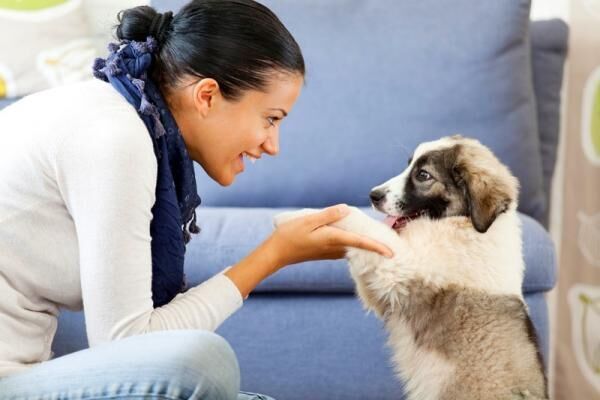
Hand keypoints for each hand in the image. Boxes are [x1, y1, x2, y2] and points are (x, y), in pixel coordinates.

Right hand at [268, 204, 393, 267]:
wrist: (276, 254)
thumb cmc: (289, 236)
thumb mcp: (307, 221)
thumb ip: (328, 215)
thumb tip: (346, 209)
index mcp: (332, 239)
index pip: (360, 243)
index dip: (377, 247)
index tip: (391, 253)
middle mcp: (334, 248)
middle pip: (360, 246)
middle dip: (376, 246)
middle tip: (393, 243)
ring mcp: (330, 251)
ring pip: (353, 247)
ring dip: (366, 244)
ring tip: (379, 238)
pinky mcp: (326, 251)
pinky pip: (345, 247)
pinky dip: (354, 243)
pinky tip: (355, 236)